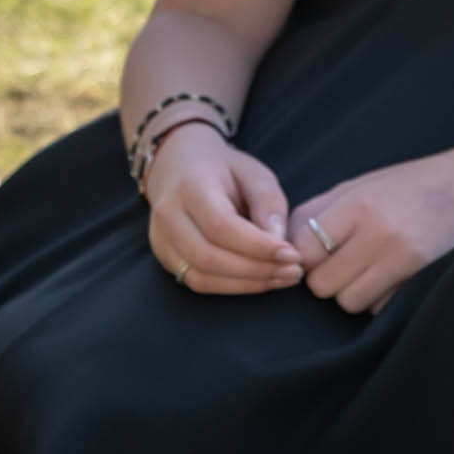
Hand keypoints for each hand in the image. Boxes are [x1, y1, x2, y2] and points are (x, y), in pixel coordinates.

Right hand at [143, 124, 299, 294]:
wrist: (180, 166)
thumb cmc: (224, 170)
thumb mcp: (254, 173)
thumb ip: (268, 204)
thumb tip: (280, 243)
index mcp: (190, 185)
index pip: (220, 225)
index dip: (257, 246)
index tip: (293, 254)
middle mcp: (168, 214)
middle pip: (208, 257)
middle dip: (256, 270)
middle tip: (292, 272)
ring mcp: (161, 238)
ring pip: (201, 277)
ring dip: (246, 284)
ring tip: (281, 278)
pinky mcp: (164, 256)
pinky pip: (197, 282)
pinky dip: (232, 287)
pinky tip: (259, 280)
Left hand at [287, 131, 453, 313]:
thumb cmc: (409, 183)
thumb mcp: (360, 184)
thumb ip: (320, 211)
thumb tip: (285, 241)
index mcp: (356, 203)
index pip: (303, 247)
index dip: (302, 255)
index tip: (312, 251)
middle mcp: (375, 231)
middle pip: (321, 283)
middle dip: (323, 278)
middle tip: (337, 264)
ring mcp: (400, 256)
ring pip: (346, 301)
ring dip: (348, 292)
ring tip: (362, 271)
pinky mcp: (418, 275)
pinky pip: (377, 307)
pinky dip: (375, 299)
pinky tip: (386, 278)